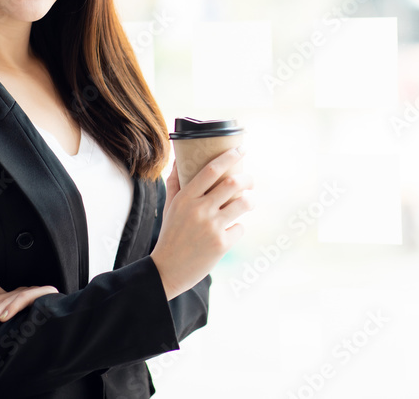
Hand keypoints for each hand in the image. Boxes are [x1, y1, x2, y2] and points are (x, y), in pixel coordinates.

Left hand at [0, 258, 58, 334]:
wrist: (71, 313)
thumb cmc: (45, 319)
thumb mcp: (20, 321)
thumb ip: (5, 323)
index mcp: (8, 298)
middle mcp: (16, 293)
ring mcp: (29, 292)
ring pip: (6, 303)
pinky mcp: (42, 293)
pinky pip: (23, 301)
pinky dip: (13, 309)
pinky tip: (5, 318)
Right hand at [150, 146, 254, 300]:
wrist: (168, 270)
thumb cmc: (170, 234)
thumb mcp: (170, 207)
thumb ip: (176, 182)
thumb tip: (181, 157)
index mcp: (186, 198)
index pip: (211, 170)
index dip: (229, 157)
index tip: (241, 149)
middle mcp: (200, 210)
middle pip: (233, 183)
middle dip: (248, 178)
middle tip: (250, 179)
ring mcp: (212, 227)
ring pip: (243, 204)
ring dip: (250, 200)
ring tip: (249, 201)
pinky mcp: (222, 244)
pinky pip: (240, 228)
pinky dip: (238, 227)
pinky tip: (231, 231)